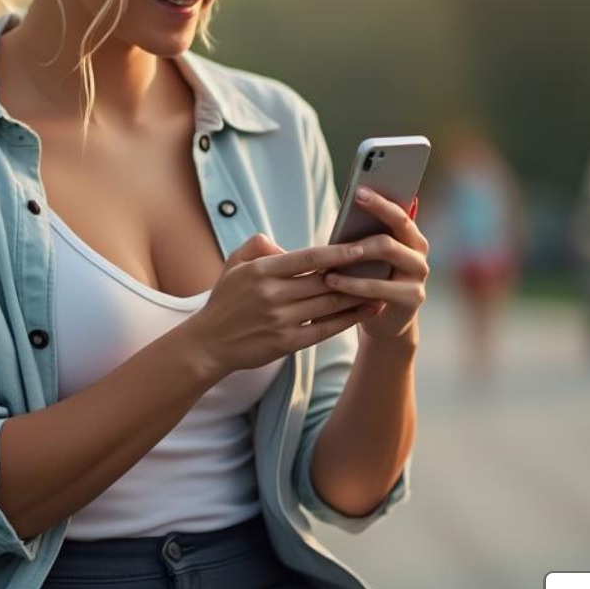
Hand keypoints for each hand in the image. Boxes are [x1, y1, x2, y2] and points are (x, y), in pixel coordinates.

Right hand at [178, 233, 378, 377]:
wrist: (209, 343)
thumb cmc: (224, 300)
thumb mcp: (233, 265)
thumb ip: (257, 246)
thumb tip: (284, 245)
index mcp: (262, 271)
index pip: (307, 258)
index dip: (337, 252)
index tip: (362, 245)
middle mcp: (273, 295)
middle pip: (324, 281)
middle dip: (355, 272)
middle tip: (380, 263)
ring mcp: (281, 320)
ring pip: (329, 304)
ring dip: (358, 295)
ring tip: (380, 286)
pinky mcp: (287, 342)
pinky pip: (325, 329)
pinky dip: (348, 319)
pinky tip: (365, 311)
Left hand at [321, 190, 429, 340]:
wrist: (382, 322)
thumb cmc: (366, 281)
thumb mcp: (362, 258)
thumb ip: (357, 234)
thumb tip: (339, 204)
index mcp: (409, 237)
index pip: (399, 211)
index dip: (381, 200)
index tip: (359, 190)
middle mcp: (418, 252)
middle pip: (399, 226)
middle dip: (375, 214)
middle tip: (346, 215)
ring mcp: (419, 275)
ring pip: (389, 250)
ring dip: (357, 251)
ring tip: (331, 249)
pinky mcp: (413, 298)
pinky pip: (380, 287)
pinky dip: (353, 283)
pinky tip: (331, 281)